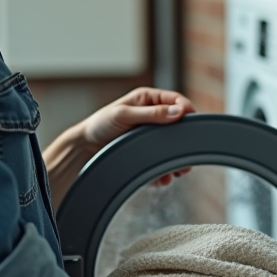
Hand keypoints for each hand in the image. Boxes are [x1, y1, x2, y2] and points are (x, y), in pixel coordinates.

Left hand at [79, 87, 195, 184]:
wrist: (84, 148)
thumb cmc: (100, 124)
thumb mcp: (124, 114)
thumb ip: (152, 113)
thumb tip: (179, 111)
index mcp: (148, 99)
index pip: (176, 100)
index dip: (186, 109)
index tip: (192, 122)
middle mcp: (152, 116)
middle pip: (178, 125)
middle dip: (184, 139)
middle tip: (188, 153)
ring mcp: (150, 135)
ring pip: (173, 145)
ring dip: (177, 158)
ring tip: (179, 170)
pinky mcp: (147, 152)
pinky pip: (162, 160)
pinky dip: (165, 170)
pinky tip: (164, 177)